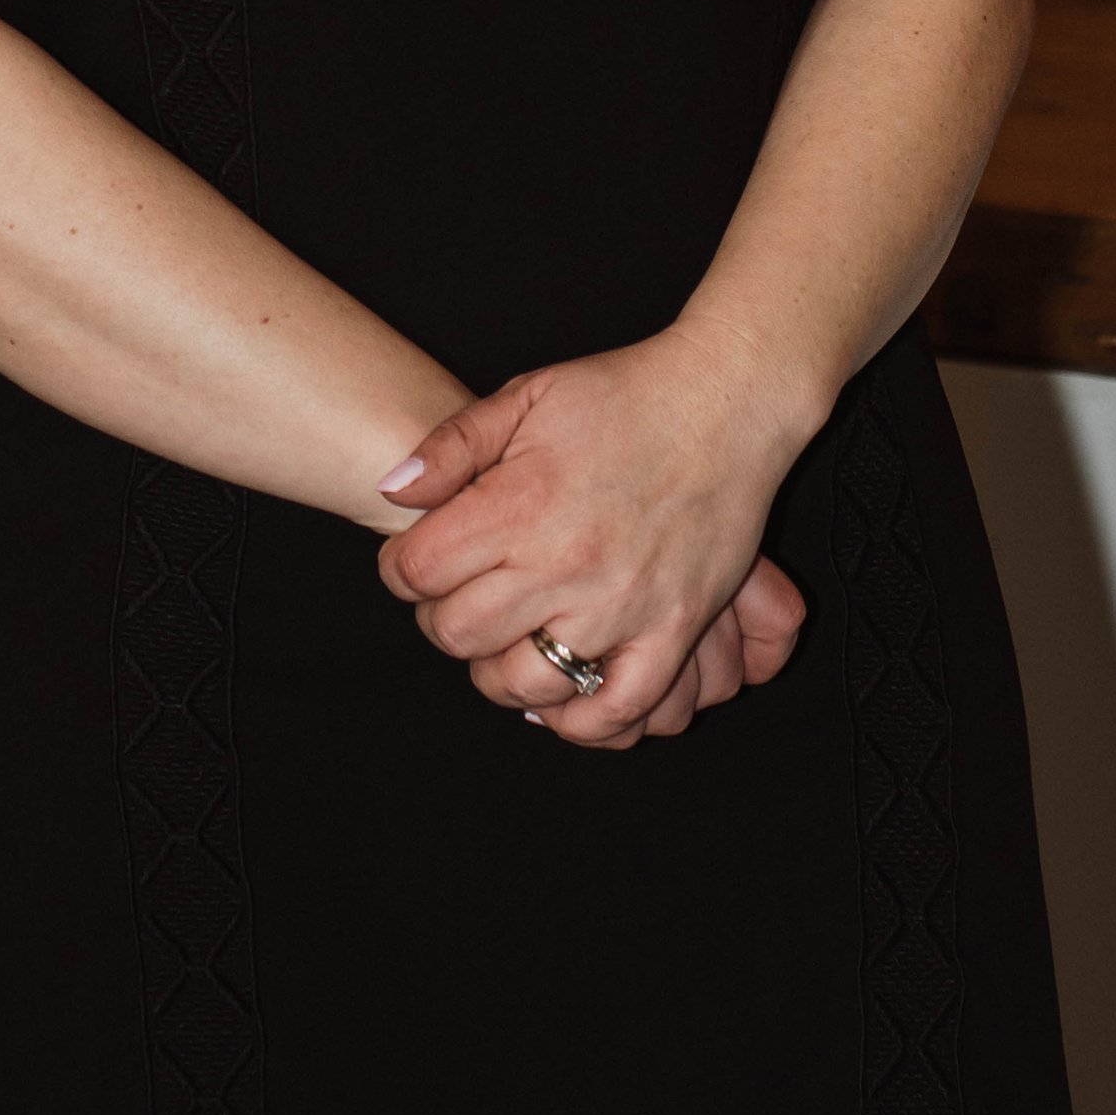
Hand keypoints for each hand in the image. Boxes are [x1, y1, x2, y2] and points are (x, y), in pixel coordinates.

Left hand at [375, 337, 810, 752]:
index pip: (418, 572)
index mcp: (521, 503)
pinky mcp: (673, 631)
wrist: (724, 402)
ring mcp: (622, 605)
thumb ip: (450, 446)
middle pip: (458, 633)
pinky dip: (578, 719)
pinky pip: (615, 709)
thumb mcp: (525, 396)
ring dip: (497, 670)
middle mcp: (565, 563)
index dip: (401, 568)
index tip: (417, 560)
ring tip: (504, 639)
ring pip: (523, 682)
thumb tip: (391, 491)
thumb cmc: (622, 394)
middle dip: (441, 617)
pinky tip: (557, 696)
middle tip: (458, 596)